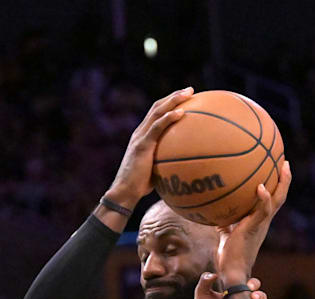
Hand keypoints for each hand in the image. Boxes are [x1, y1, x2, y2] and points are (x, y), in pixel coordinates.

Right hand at [104, 87, 193, 206]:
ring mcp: (139, 137)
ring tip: (188, 94)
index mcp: (142, 136)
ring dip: (173, 100)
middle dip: (174, 96)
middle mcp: (139, 132)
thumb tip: (187, 164)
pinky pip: (157, 128)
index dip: (169, 103)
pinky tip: (182, 113)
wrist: (124, 192)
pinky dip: (169, 118)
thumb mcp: (156, 170)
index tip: (186, 98)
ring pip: (157, 112)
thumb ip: (168, 161)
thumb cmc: (140, 187)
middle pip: (157, 107)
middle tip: (190, 90)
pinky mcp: (141, 145)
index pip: (156, 113)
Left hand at [215, 161, 291, 285]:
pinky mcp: (254, 228)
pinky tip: (261, 187)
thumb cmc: (229, 256)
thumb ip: (225, 224)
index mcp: (259, 221)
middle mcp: (263, 221)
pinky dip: (264, 199)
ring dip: (282, 184)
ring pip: (277, 201)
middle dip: (284, 180)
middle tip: (285, 162)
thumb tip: (216, 215)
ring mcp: (261, 224)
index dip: (276, 187)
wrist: (232, 271)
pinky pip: (263, 211)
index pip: (271, 201)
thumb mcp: (226, 235)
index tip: (277, 170)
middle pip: (279, 197)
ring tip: (283, 167)